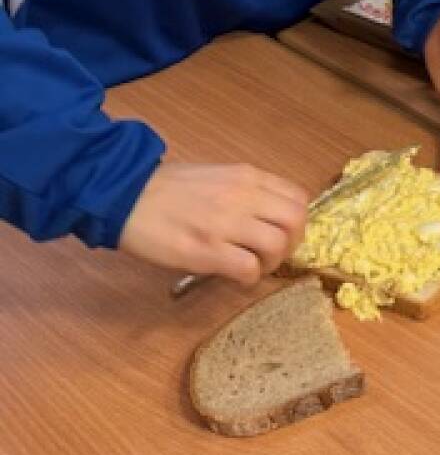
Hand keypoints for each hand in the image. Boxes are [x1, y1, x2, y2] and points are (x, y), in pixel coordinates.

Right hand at [119, 160, 308, 284]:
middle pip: (296, 221)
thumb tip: (267, 216)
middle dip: (292, 243)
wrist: (127, 195)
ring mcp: (226, 223)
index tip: (282, 233)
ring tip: (253, 266)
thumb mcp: (218, 176)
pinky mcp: (207, 250)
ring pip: (277, 245)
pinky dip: (249, 278)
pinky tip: (235, 276)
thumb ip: (246, 192)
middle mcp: (243, 196)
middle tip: (272, 254)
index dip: (296, 221)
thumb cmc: (169, 187)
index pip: (298, 197)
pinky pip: (248, 269)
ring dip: (271, 263)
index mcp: (247, 177)